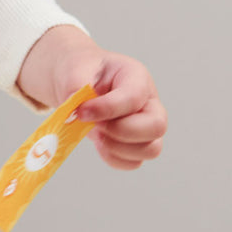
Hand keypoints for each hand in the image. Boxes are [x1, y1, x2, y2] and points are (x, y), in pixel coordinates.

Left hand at [17, 25, 167, 169]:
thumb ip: (75, 86)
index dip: (107, 109)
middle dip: (121, 131)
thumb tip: (77, 110)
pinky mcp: (135, 143)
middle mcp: (148, 102)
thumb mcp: (75, 69)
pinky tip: (98, 141)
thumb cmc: (82, 71)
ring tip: (95, 133)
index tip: (82, 112)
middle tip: (94, 124)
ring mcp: (145, 125)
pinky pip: (133, 162)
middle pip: (156, 127)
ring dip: (117, 147)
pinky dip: (113, 157)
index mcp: (136, 77)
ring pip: (150, 149)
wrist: (78, 80)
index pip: (134, 97)